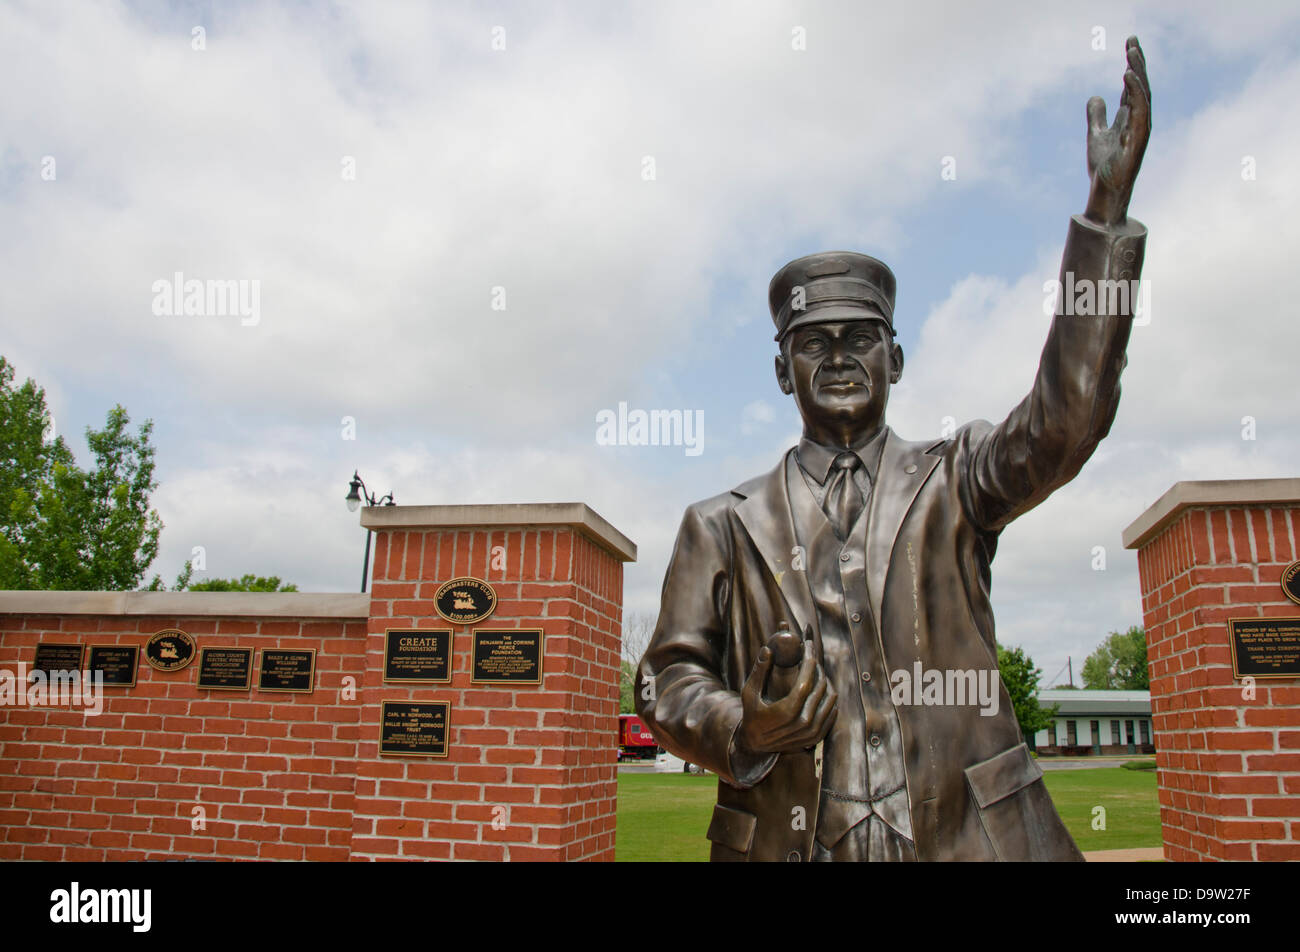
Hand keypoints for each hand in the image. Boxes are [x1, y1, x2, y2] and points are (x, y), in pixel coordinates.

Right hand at [737, 645, 837, 753]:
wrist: (757, 745)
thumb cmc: (752, 714)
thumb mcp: (750, 692)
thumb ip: (759, 671)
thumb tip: (768, 649)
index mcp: (786, 712)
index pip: (806, 682)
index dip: (809, 661)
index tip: (809, 646)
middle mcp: (802, 724)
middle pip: (820, 688)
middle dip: (817, 666)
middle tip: (810, 655)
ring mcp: (812, 732)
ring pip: (830, 698)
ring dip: (824, 680)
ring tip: (814, 670)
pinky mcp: (818, 736)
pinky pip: (833, 711)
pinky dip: (828, 696)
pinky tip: (819, 686)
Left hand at [1084, 36, 1151, 226]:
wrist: (1104, 191)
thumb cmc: (1105, 166)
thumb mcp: (1095, 135)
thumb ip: (1097, 116)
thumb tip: (1095, 96)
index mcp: (1131, 117)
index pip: (1133, 86)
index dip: (1133, 64)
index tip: (1130, 43)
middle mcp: (1139, 120)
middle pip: (1141, 86)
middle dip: (1138, 62)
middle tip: (1131, 40)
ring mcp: (1140, 129)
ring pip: (1143, 95)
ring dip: (1138, 73)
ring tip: (1130, 54)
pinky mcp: (1136, 139)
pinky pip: (1139, 111)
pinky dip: (1136, 93)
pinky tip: (1127, 77)